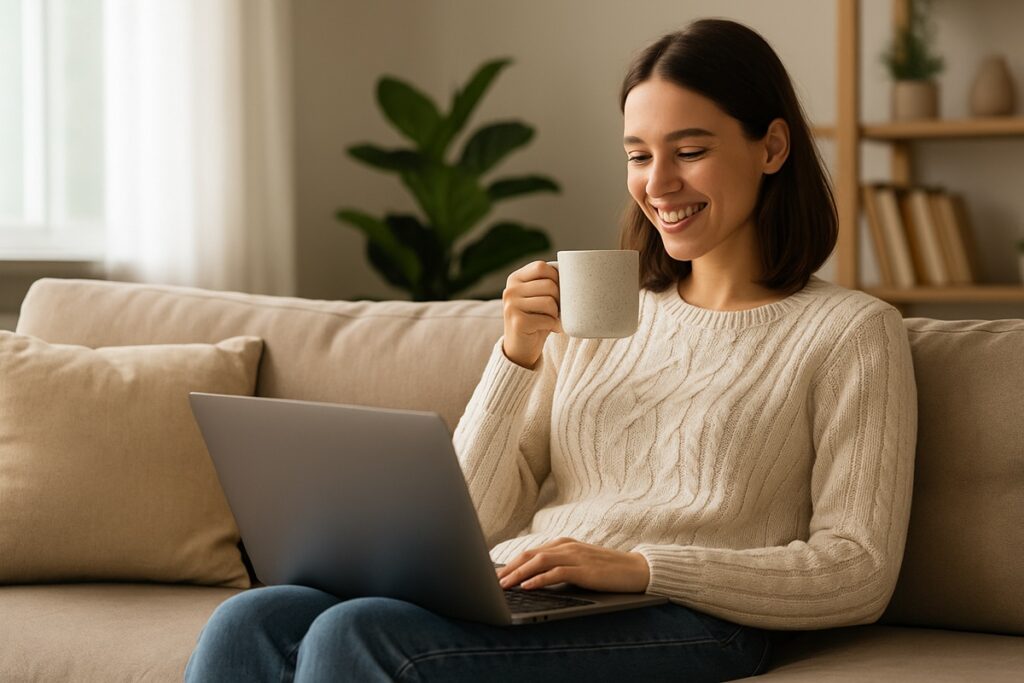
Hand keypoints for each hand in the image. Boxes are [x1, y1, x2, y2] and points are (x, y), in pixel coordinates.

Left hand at [496, 537, 649, 592]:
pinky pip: (555, 573)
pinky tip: (527, 587)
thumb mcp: (579, 565)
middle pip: (529, 554)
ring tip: (503, 585)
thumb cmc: (606, 570)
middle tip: (491, 581)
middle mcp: (566, 546)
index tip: (495, 575)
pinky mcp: (583, 569)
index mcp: (563, 544)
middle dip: (508, 568)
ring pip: (538, 562)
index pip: (530, 552)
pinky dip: (538, 579)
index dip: (511, 563)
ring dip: (518, 574)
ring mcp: (575, 556)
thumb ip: (559, 568)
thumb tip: (534, 581)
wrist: (636, 569)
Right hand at [501, 261, 562, 369]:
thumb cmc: (536, 318)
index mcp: (515, 279)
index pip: (541, 267)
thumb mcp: (538, 296)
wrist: (520, 348)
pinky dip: (553, 325)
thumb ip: (547, 282)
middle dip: (559, 299)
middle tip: (555, 310)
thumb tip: (574, 274)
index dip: (555, 278)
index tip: (556, 292)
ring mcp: (512, 306)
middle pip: (549, 285)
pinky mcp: (518, 322)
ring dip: (556, 314)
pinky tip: (549, 329)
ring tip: (551, 319)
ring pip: (549, 302)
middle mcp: (510, 290)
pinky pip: (547, 319)